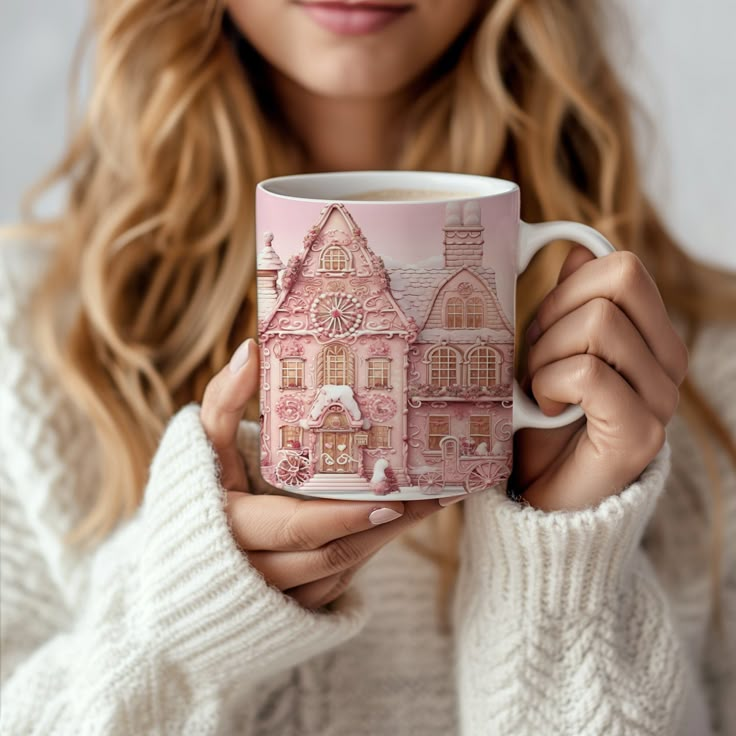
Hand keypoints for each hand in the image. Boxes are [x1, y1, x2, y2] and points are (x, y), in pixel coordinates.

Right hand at [200, 338, 446, 609]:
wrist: (189, 564)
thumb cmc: (198, 493)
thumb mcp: (205, 447)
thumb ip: (223, 401)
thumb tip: (251, 349)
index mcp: (229, 529)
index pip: (296, 527)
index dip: (345, 517)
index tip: (391, 498)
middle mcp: (253, 571)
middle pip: (330, 552)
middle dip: (382, 525)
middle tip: (427, 497)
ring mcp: (277, 595)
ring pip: (341, 570)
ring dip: (385, 538)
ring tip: (429, 503)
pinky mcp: (295, 605)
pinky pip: (339, 580)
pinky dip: (369, 550)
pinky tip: (399, 520)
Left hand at [515, 248, 688, 510]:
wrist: (544, 498)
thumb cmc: (541, 422)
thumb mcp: (547, 353)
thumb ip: (567, 304)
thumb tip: (574, 249)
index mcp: (650, 337)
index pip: (624, 267)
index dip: (568, 286)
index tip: (541, 328)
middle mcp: (667, 364)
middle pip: (619, 278)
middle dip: (556, 311)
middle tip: (537, 357)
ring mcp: (660, 399)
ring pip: (598, 323)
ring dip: (545, 355)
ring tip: (540, 389)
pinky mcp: (639, 434)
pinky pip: (588, 373)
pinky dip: (550, 384)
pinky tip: (548, 408)